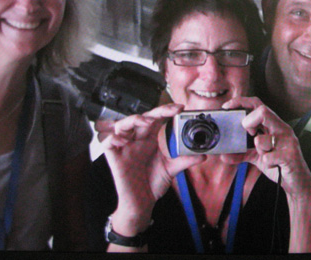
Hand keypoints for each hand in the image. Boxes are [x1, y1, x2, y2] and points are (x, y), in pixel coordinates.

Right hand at [96, 103, 204, 234]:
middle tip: (168, 111)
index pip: (157, 118)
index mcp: (151, 139)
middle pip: (142, 118)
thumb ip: (186, 160)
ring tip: (145, 122)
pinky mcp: (114, 158)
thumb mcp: (172, 169)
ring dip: (132, 120)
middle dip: (154, 112)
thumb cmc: (153, 182)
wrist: (142, 203)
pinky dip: (113, 138)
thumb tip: (204, 154)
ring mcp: (125, 148)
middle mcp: (138, 140)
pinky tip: (122, 140)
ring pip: (122, 125)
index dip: (166, 110)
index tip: (180, 108)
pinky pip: (107, 143)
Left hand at [221, 97, 310, 201]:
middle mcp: (282, 129)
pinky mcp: (290, 155)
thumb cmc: (280, 165)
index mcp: (275, 125)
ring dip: (259, 150)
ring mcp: (288, 141)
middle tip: (249, 134)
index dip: (241, 102)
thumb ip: (243, 153)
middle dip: (248, 122)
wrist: (299, 183)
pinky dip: (267, 163)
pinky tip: (274, 165)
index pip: (258, 105)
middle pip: (262, 111)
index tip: (226, 106)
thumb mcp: (259, 157)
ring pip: (262, 139)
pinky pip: (268, 158)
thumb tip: (224, 155)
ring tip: (267, 156)